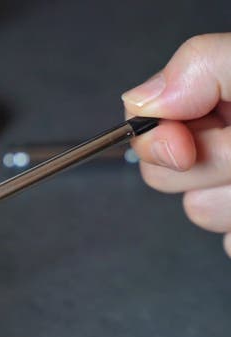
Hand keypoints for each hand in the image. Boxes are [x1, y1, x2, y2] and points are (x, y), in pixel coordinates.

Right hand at [122, 33, 230, 256]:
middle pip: (161, 170)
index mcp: (217, 98)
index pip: (145, 119)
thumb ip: (205, 64)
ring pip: (197, 211)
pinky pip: (229, 244)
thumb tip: (142, 98)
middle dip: (202, 166)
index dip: (157, 136)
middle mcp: (222, 140)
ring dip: (229, 202)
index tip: (185, 145)